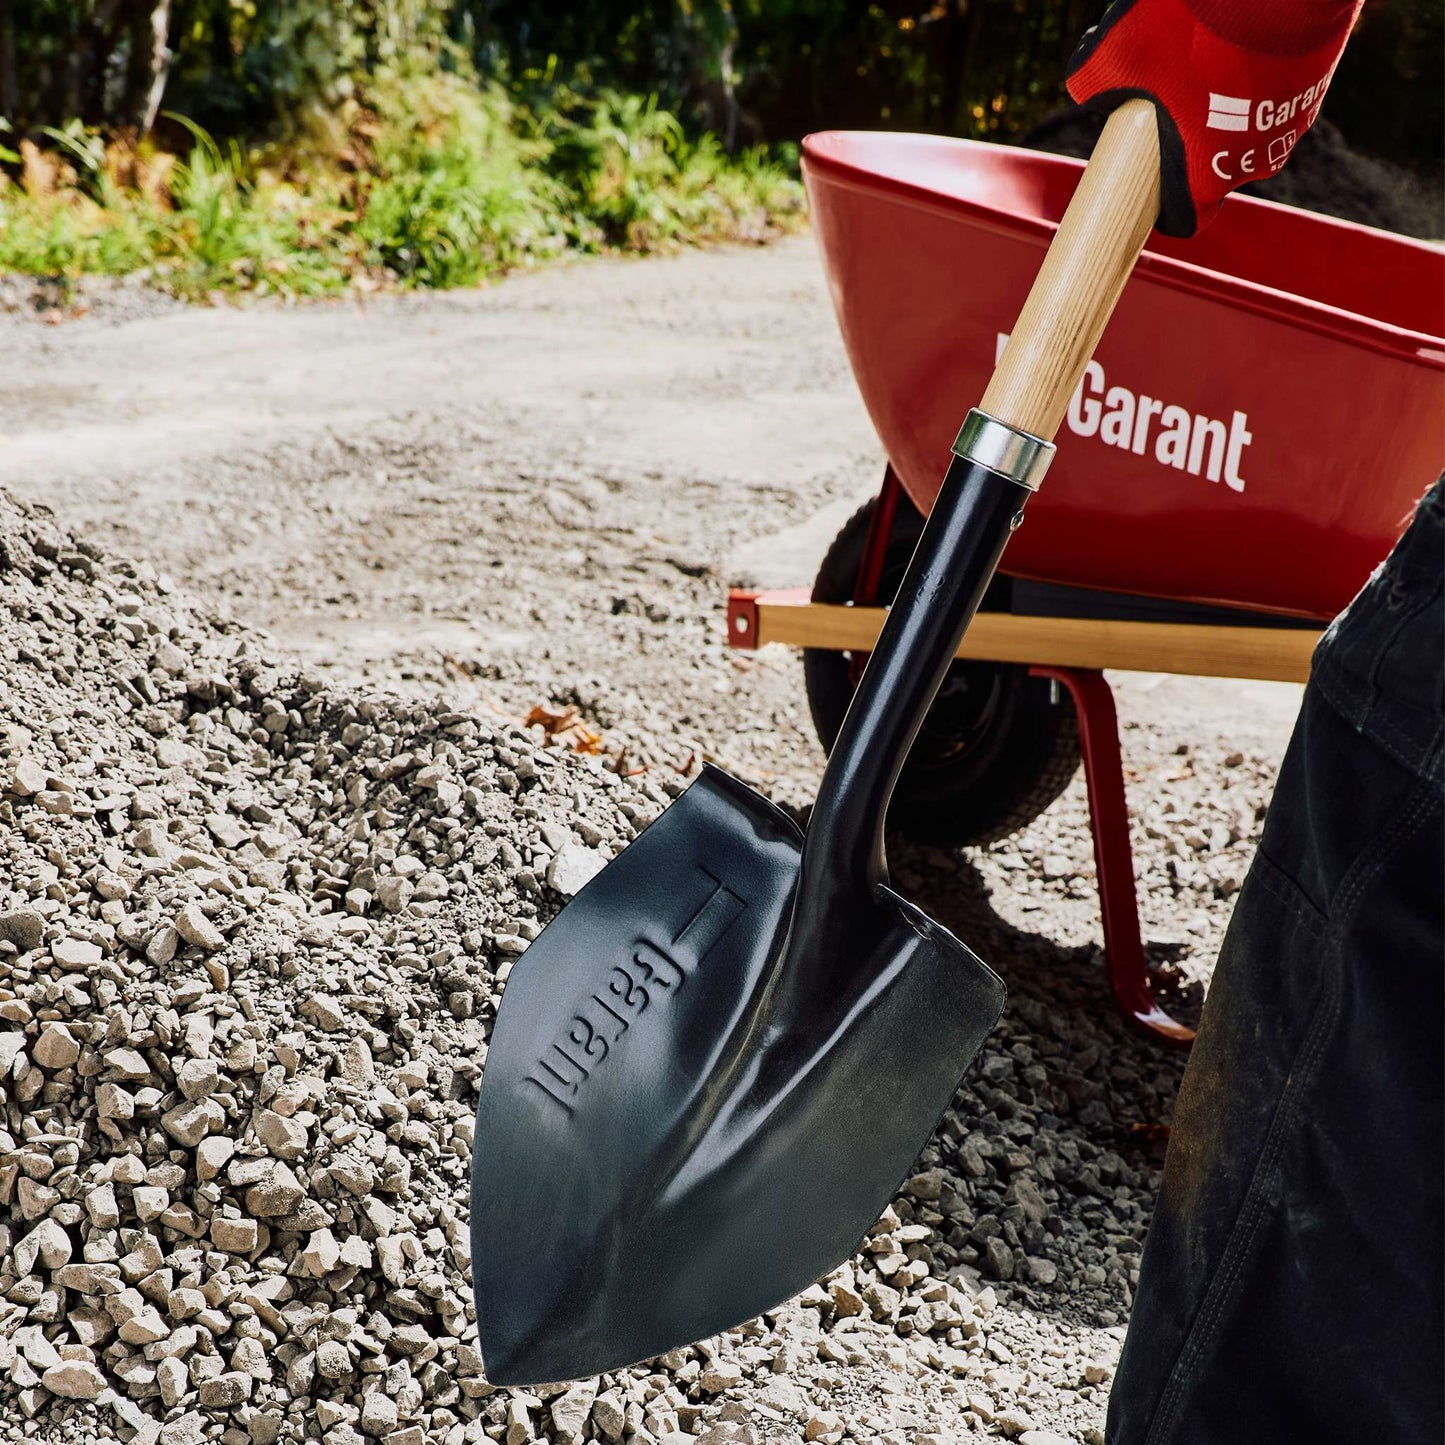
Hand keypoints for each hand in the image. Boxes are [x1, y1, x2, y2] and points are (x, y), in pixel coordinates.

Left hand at [1067, 0, 1362, 235]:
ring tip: (1207, 61)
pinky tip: (1241, 41)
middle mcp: (1253, 166)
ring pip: (1247, 130)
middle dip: (1191, 140)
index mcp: (1204, 180)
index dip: (1164, 204)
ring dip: (1228, 107)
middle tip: (1172, 96)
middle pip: (1213, 170)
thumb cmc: (1193, 27)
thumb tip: (1083, 87)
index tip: (1150, 176)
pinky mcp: (1317, 88)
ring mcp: (1290, 128)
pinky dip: (1258, 77)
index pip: (1185, 219)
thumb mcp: (1121, 51)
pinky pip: (1277, 95)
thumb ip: (1093, 80)